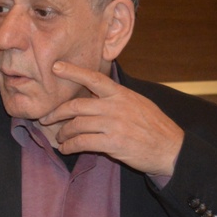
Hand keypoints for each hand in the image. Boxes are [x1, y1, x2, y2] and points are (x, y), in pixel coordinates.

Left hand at [40, 61, 184, 176]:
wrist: (171, 149)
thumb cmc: (154, 127)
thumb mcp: (138, 103)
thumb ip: (116, 98)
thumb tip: (94, 93)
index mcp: (121, 94)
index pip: (94, 78)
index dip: (73, 71)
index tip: (55, 67)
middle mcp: (116, 106)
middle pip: (77, 105)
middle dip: (57, 112)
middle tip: (46, 118)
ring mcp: (114, 125)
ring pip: (76, 125)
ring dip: (63, 133)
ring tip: (60, 138)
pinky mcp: (113, 143)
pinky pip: (82, 142)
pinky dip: (70, 146)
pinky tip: (66, 149)